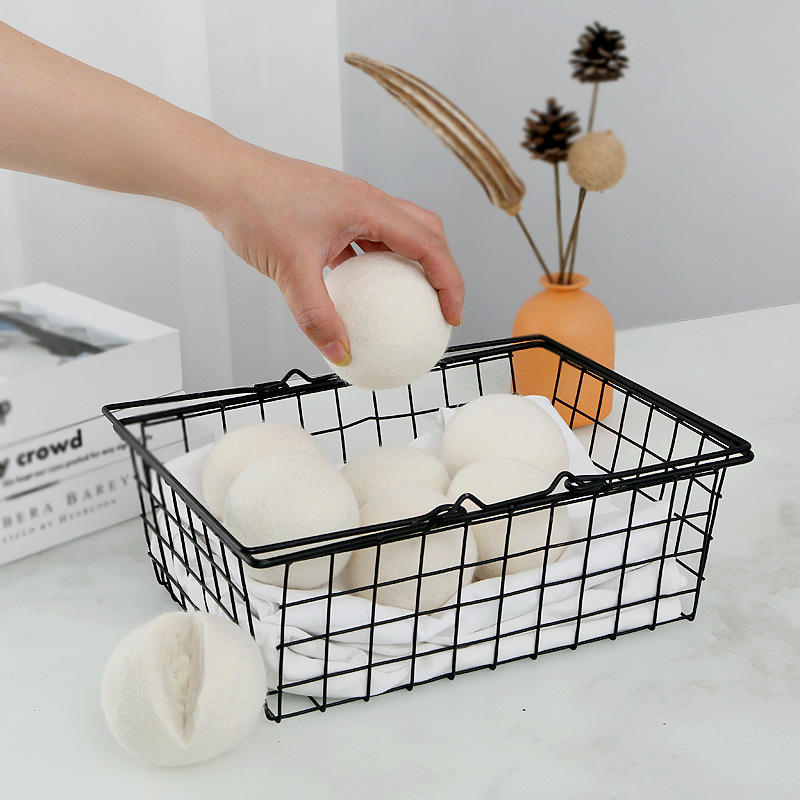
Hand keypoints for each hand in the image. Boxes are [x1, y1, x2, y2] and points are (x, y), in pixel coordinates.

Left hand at [201, 143, 463, 365]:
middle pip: (426, 232)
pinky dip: (375, 265)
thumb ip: (317, 315)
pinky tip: (359, 292)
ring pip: (397, 233)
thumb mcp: (290, 270)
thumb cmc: (255, 208)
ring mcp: (348, 204)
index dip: (449, 282)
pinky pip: (366, 240)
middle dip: (442, 269)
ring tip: (407, 303)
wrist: (221, 177)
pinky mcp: (330, 212)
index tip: (451, 317)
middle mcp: (366, 201)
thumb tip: (342, 353)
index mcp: (369, 207)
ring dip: (410, 265)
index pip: (429, 245)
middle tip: (439, 307)